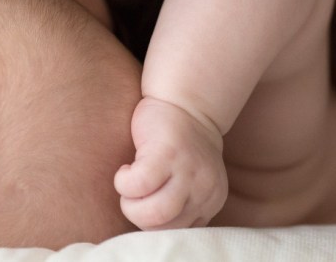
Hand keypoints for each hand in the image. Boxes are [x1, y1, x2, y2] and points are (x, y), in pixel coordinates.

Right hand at [114, 96, 227, 229]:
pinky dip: (124, 182)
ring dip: (130, 203)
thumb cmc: (179, 144)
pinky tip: (125, 169)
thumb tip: (152, 227)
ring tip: (129, 184)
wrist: (185, 101)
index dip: (153, 223)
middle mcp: (204, 189)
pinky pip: (138, 185)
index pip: (180, 233)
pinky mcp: (166, 153)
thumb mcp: (190, 181)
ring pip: (154, 213)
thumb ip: (181, 204)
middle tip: (134, 194)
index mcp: (211, 199)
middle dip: (139, 216)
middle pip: (164, 227)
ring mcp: (187, 171)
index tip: (145, 203)